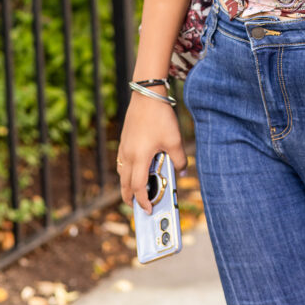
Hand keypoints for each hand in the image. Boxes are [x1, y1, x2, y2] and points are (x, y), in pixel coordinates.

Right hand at [117, 92, 187, 212]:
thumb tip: (183, 172)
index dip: (142, 201)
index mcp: (139, 158)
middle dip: (129, 197)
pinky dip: (127, 171)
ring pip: (121, 172)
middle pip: (124, 184)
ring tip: (137, 189)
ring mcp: (124, 147)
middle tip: (138, 206)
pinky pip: (122, 161)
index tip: (148, 210)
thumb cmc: (160, 117)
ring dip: (127, 184)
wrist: (147, 95)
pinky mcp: (124, 139)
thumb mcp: (174, 140)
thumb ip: (180, 159)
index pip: (137, 187)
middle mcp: (128, 154)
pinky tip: (138, 168)